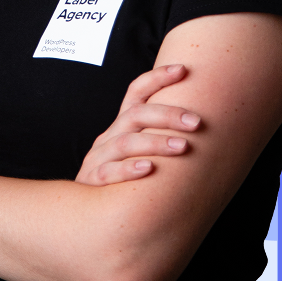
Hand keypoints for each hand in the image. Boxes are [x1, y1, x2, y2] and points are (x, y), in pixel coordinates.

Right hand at [75, 64, 201, 186]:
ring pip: (126, 143)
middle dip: (168, 115)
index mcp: (121, 125)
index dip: (157, 77)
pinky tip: (149, 170)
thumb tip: (200, 123)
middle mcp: (109, 136)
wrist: (82, 211)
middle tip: (196, 122)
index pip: (136, 92)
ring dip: (156, 143)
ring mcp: (99, 158)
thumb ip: (157, 136)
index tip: (183, 68)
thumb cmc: (121, 177)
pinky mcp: (92, 182)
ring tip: (182, 147)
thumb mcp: (134, 151)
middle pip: (136, 115)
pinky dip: (129, 170)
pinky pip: (109, 173)